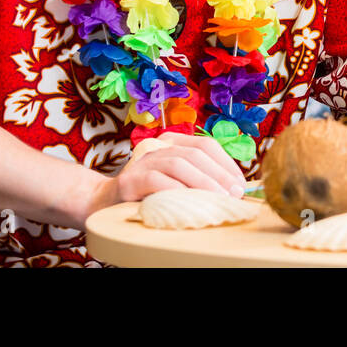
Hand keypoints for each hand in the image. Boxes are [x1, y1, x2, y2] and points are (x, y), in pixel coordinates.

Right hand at [85, 132, 249, 219]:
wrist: (104, 203)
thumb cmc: (148, 195)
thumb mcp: (177, 181)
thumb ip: (198, 178)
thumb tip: (234, 188)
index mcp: (173, 143)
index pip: (206, 145)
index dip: (227, 163)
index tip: (241, 184)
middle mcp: (159, 147)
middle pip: (196, 153)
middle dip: (219, 174)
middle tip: (235, 194)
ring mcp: (143, 162)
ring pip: (179, 164)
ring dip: (203, 182)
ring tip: (219, 198)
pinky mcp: (130, 180)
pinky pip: (157, 180)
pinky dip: (177, 189)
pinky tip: (190, 200)